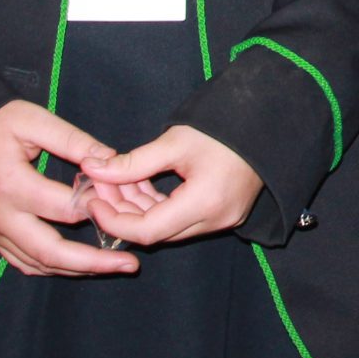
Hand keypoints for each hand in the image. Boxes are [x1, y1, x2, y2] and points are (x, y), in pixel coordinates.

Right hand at [0, 100, 138, 277]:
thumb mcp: (33, 120)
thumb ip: (73, 141)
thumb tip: (111, 161)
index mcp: (11, 186)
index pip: (65, 208)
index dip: (99, 206)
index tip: (124, 201)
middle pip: (51, 252)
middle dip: (94, 263)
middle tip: (131, 264)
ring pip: (37, 264)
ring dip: (76, 270)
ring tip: (112, 267)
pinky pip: (21, 261)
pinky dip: (51, 266)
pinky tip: (77, 265)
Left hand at [83, 126, 264, 246]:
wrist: (267, 124)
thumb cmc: (224, 129)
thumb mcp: (174, 142)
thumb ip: (131, 162)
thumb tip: (91, 168)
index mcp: (204, 203)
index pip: (146, 230)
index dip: (113, 220)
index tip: (92, 200)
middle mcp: (216, 220)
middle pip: (156, 233)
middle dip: (122, 212)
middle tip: (101, 184)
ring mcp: (223, 220)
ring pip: (168, 229)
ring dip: (139, 210)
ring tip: (119, 181)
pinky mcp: (225, 214)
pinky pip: (183, 221)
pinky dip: (159, 208)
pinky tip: (142, 186)